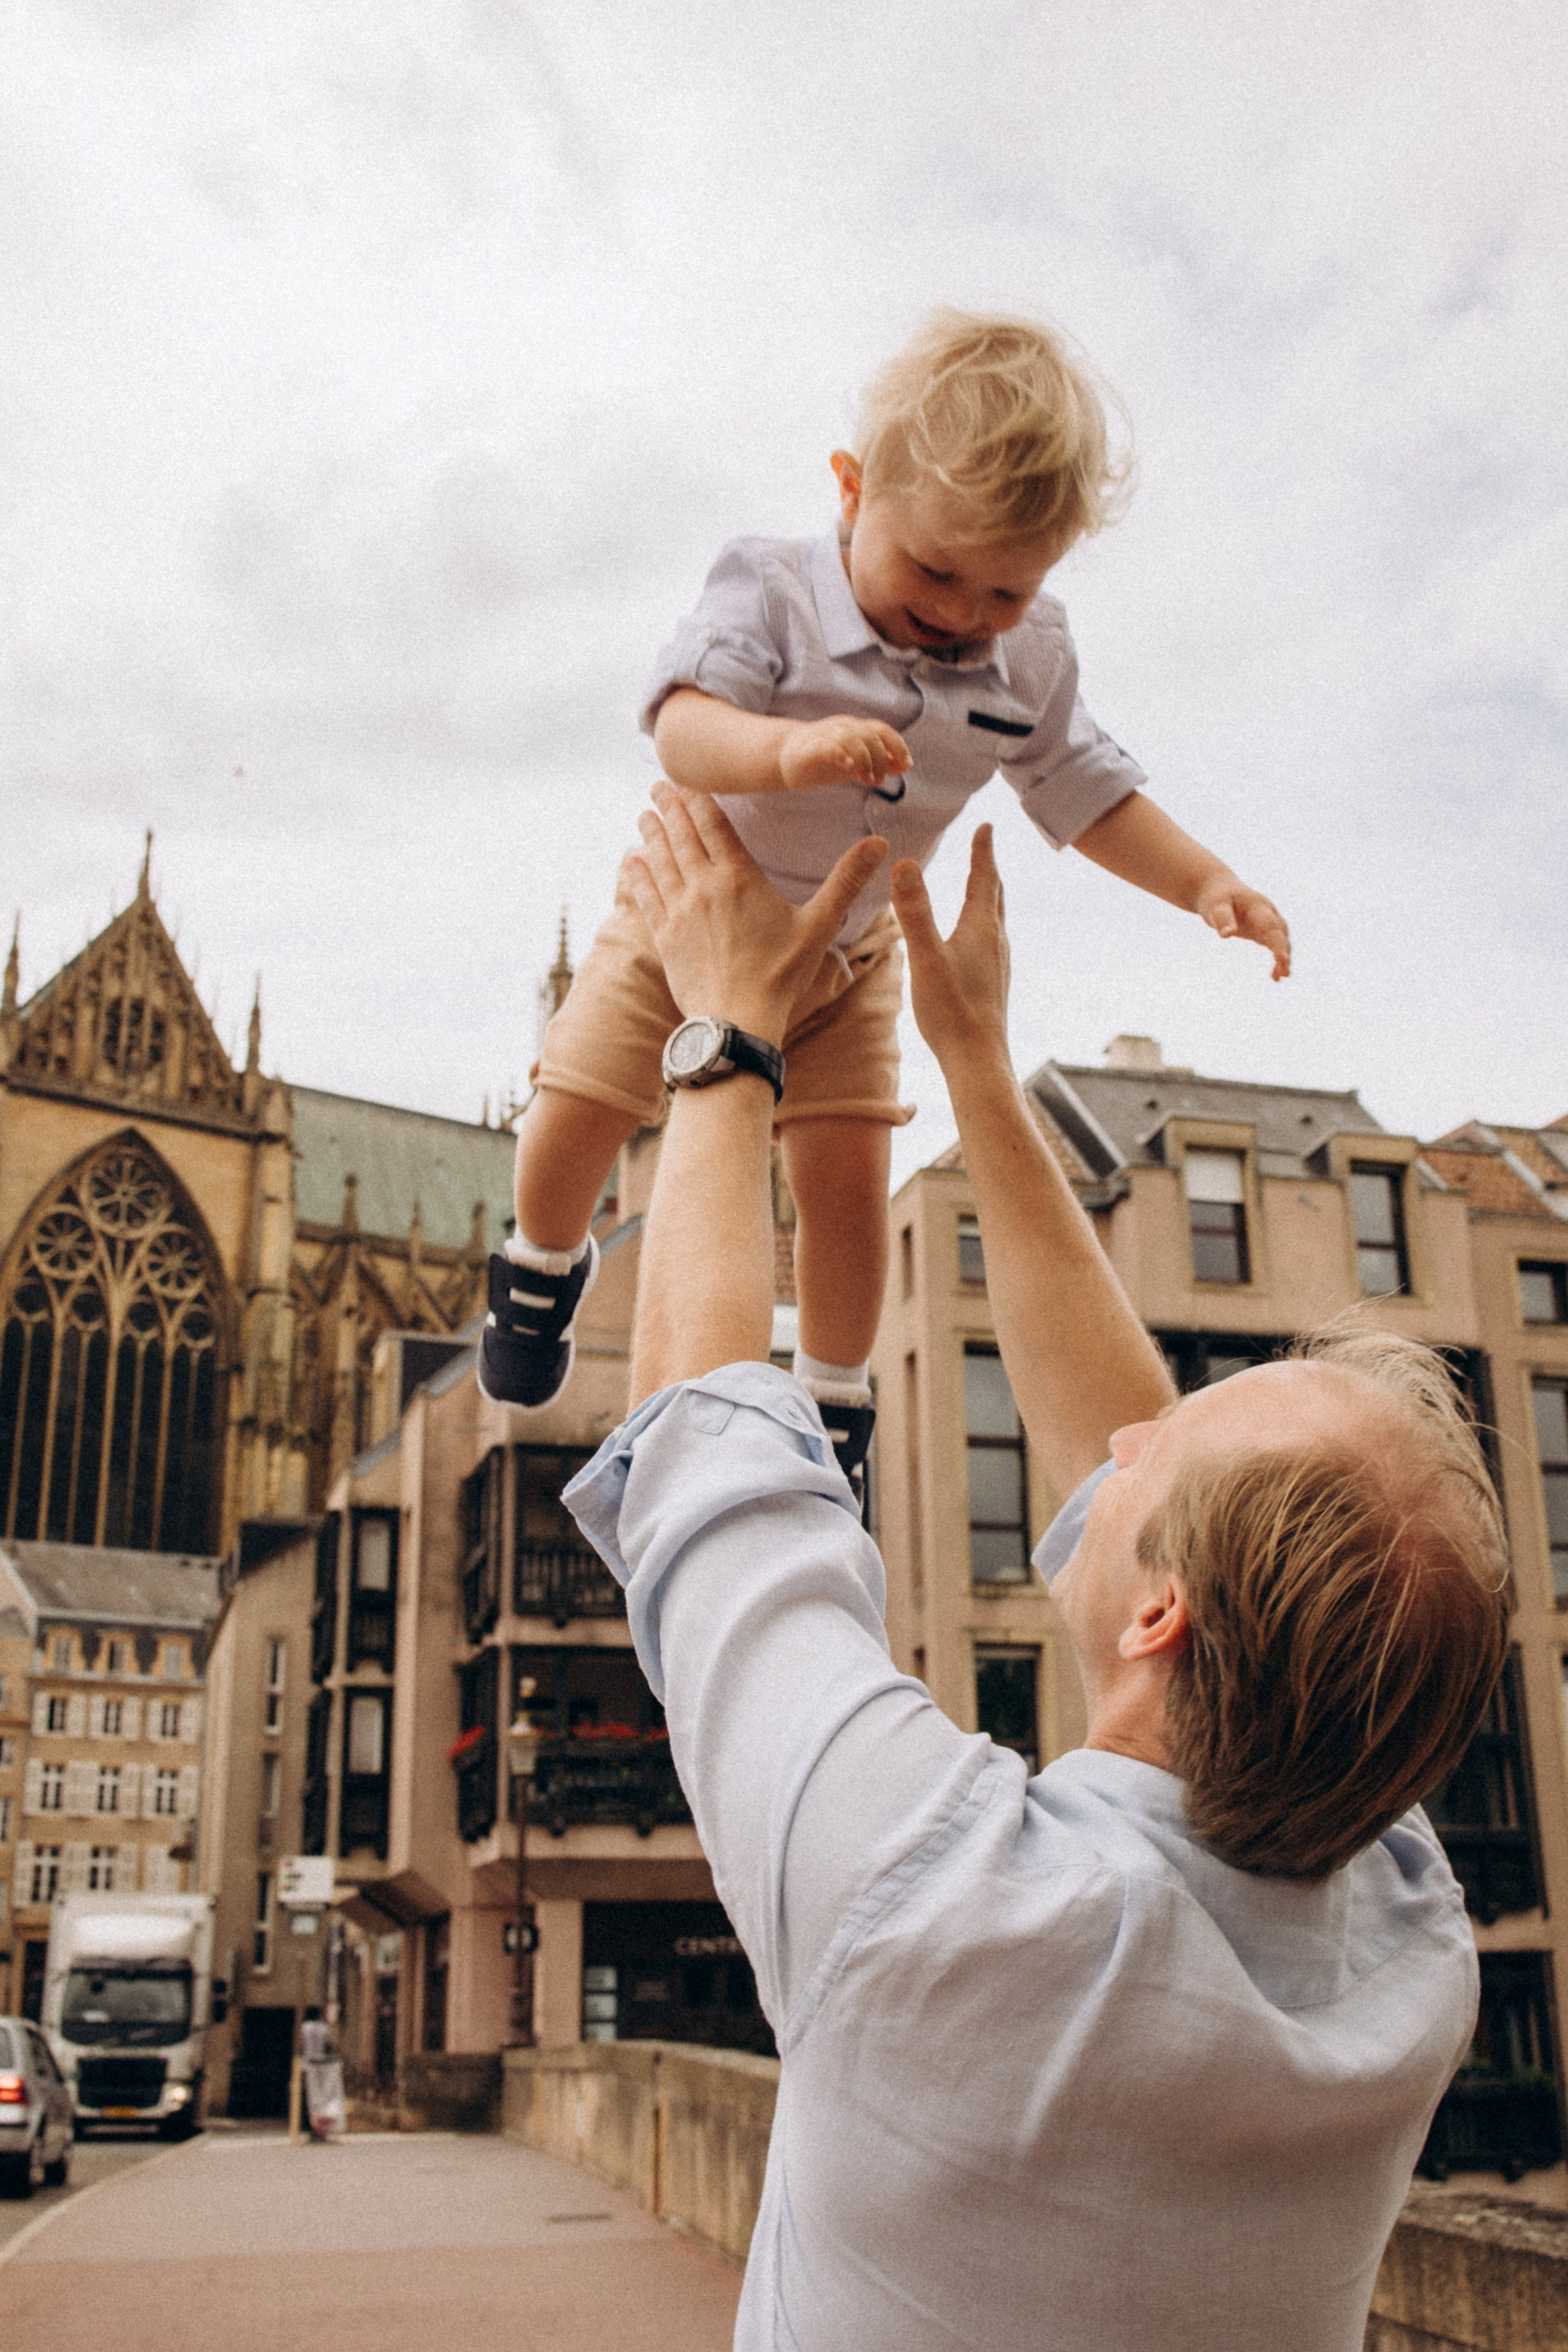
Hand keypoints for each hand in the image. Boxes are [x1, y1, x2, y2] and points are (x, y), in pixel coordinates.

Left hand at [625, 782, 887, 1043]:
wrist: (737, 1022)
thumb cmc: (780, 976)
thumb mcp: (820, 925)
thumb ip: (846, 881)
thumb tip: (880, 844)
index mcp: (739, 877)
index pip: (713, 824)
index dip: (697, 798)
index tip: (685, 779)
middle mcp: (703, 887)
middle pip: (681, 835)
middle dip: (669, 808)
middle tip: (657, 785)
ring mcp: (679, 912)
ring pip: (660, 861)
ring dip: (651, 834)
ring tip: (644, 815)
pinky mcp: (664, 938)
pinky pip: (645, 896)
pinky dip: (637, 875)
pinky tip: (631, 861)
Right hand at [779, 715, 910, 793]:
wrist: (786, 757)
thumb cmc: (826, 759)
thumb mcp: (858, 762)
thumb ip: (882, 762)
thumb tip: (907, 764)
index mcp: (856, 729)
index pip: (882, 729)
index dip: (897, 745)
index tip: (906, 764)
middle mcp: (842, 727)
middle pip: (869, 735)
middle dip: (880, 758)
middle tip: (878, 780)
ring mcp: (824, 735)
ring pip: (850, 737)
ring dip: (865, 759)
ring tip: (866, 779)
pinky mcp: (808, 749)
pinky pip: (827, 746)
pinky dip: (841, 754)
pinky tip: (848, 765)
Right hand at [890, 826, 1010, 1071]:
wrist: (978, 1060)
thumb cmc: (952, 1011)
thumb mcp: (925, 957)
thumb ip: (914, 912)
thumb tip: (906, 864)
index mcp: (982, 929)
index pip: (984, 878)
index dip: (983, 850)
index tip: (986, 825)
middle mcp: (995, 942)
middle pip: (995, 895)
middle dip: (988, 869)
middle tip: (986, 847)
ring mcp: (997, 964)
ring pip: (995, 919)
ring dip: (988, 896)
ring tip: (982, 886)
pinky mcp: (992, 983)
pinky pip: (990, 941)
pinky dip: (983, 923)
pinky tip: (975, 940)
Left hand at [1195, 874, 1291, 981]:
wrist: (1217, 888)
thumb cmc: (1215, 898)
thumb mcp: (1215, 906)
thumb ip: (1222, 918)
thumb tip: (1227, 935)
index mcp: (1258, 907)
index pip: (1270, 926)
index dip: (1277, 943)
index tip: (1282, 959)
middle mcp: (1268, 913)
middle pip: (1280, 934)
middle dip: (1283, 951)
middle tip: (1284, 972)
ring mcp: (1268, 921)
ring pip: (1281, 940)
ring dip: (1283, 958)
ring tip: (1279, 977)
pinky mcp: (1263, 929)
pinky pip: (1275, 944)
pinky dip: (1277, 959)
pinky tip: (1274, 977)